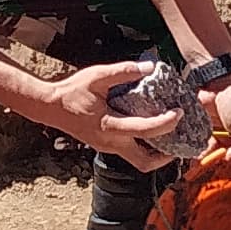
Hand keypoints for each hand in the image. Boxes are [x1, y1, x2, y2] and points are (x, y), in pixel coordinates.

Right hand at [50, 58, 182, 164]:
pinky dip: (144, 146)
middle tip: (180, 140)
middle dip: (166, 156)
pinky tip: (151, 131)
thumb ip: (123, 71)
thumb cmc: (72, 92)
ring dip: (157, 154)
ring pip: (138, 161)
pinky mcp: (105, 146)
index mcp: (110, 126)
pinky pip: (130, 152)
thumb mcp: (97, 76)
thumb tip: (149, 67)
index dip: (166, 123)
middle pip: (145, 163)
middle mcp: (111, 143)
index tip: (179, 112)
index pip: (145, 131)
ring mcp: (108, 148)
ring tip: (171, 137)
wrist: (49, 107)